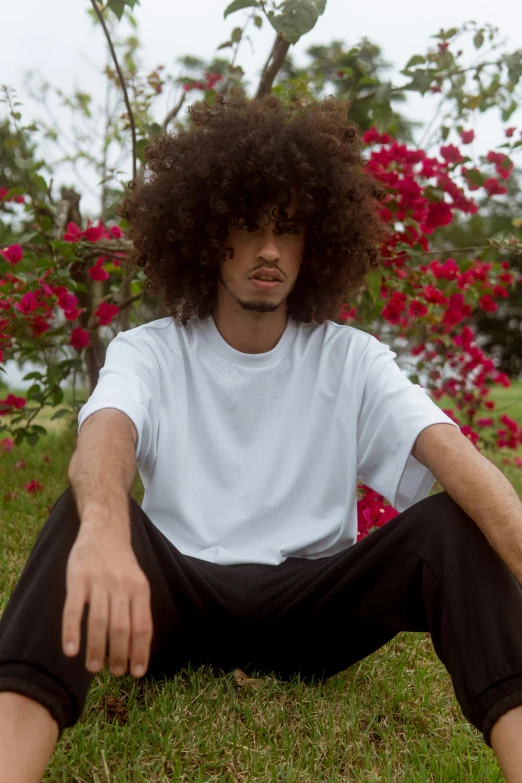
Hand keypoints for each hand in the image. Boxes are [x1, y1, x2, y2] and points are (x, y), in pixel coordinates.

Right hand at [61, 523, 152, 677]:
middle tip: (114, 672)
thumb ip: (138, 609)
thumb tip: (138, 648)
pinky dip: (72, 631)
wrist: (104, 531)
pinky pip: (74, 609)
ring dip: (96, 648)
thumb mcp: (138, 582)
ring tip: (94, 668)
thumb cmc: (121, 564)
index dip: (140, 652)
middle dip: (118, 655)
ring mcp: (99, 582)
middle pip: (121, 628)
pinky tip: (70, 650)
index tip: (136, 673)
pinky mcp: (77, 578)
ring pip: (99, 621)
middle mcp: (121, 586)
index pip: (143, 626)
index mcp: (140, 589)